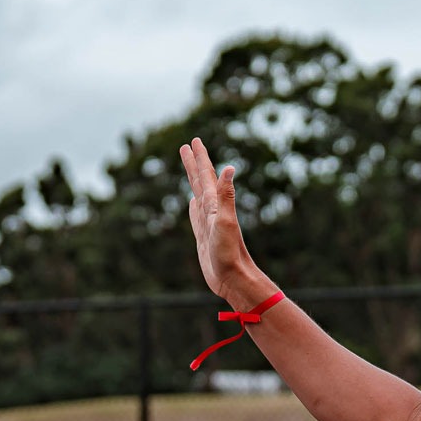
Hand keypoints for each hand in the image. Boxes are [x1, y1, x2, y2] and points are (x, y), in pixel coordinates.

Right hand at [179, 138, 259, 301]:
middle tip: (188, 146)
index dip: (200, 158)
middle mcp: (212, 210)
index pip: (206, 175)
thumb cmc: (230, 253)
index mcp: (215, 204)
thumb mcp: (225, 222)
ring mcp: (208, 223)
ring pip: (197, 195)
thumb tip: (229, 167)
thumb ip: (226, 195)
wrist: (233, 278)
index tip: (194, 141)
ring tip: (190, 169)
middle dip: (194, 163)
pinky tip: (193, 202)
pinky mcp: (204, 237)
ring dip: (193, 181)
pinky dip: (193, 206)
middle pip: (200, 181)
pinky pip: (196, 215)